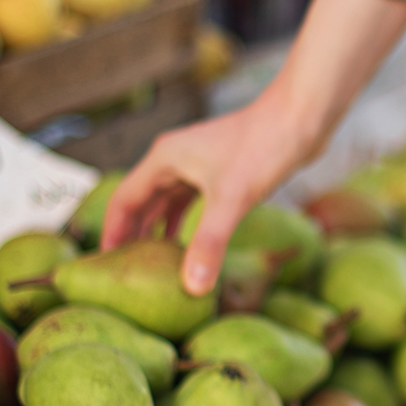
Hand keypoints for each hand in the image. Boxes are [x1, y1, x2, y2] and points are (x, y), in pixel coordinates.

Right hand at [100, 0, 405, 295]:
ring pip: (167, 203)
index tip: (103, 266)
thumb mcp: (233, 201)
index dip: (112, 234)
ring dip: (159, 231)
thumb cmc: (265, 148)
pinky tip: (190, 246)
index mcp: (164, 159)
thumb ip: (210, 243)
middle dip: (133, 237)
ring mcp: (198, 164)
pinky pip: (191, 201)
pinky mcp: (222, 171)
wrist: (302, 117)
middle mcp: (175, 159)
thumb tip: (192, 287)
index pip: (124, 201)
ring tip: (153, 266)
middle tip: (125, 274)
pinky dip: (185, 223)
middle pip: (142, 203)